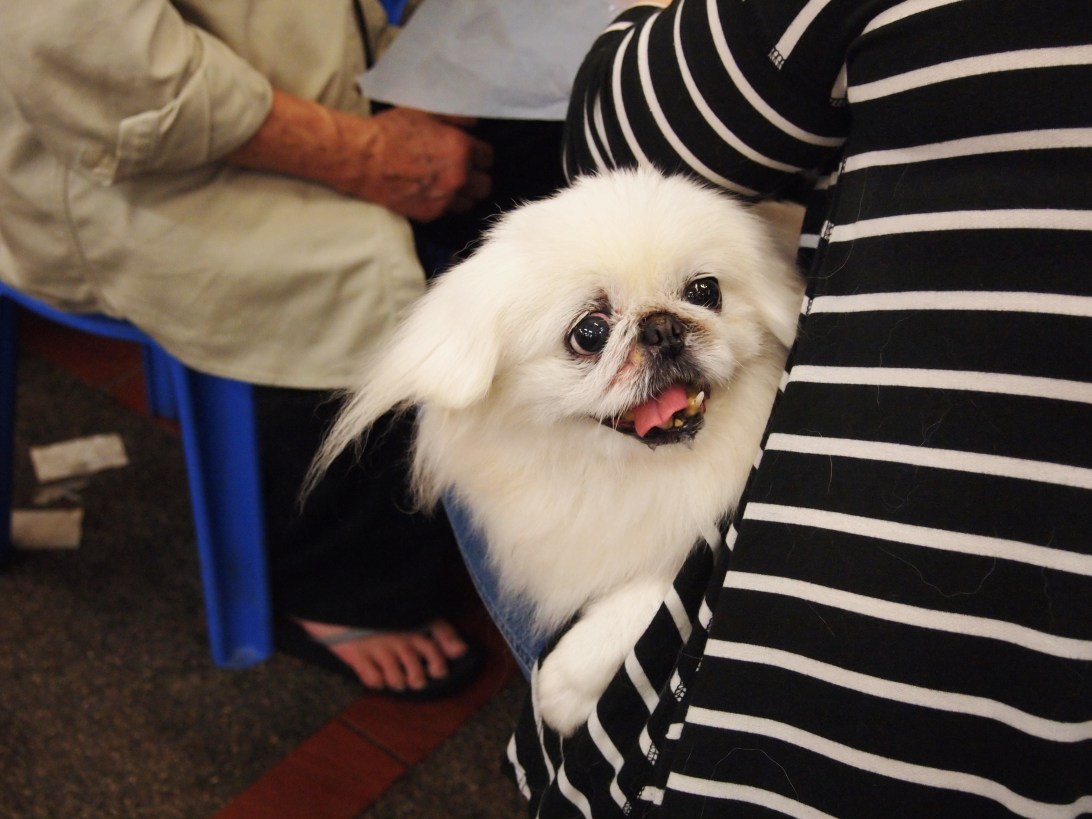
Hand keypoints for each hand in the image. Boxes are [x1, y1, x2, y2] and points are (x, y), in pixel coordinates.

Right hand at [342, 107, 493, 221]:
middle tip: (463, 171)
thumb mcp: (425, 112)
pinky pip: (450, 212)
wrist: (363, 158)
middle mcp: (459, 176)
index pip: (488, 157)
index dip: (478, 154)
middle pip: (485, 184)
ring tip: (450, 185)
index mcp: (462, 148)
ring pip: (471, 203)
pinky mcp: (431, 214)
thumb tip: (475, 123)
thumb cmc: (391, 131)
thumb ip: (455, 117)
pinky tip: (434, 193)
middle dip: (477, 176)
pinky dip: (446, 204)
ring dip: (465, 194)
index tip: (469, 154)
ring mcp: (446, 198)